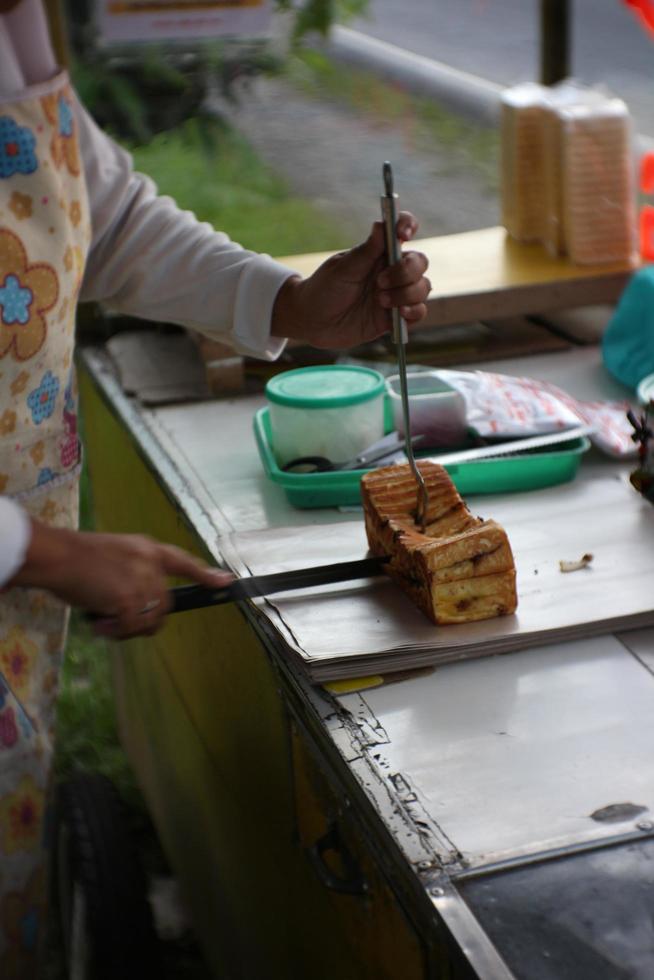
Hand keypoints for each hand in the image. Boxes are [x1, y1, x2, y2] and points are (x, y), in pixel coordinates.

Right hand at [10, 521, 231, 638]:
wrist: (58, 556)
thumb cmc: (76, 558)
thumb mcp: (115, 555)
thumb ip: (133, 572)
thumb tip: (137, 604)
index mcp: (148, 549)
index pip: (183, 562)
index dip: (205, 574)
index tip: (226, 583)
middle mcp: (151, 564)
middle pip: (163, 605)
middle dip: (142, 618)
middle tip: (114, 621)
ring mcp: (142, 581)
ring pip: (150, 620)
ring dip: (127, 628)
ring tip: (103, 622)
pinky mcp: (130, 598)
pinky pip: (132, 628)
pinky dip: (115, 632)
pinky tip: (98, 624)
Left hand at [271, 211, 429, 349]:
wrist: (312, 322)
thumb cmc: (324, 289)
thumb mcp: (342, 268)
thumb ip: (366, 251)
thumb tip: (381, 225)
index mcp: (379, 253)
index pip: (402, 230)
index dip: (408, 226)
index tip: (403, 235)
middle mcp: (391, 271)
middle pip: (419, 262)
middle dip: (406, 271)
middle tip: (380, 282)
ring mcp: (395, 294)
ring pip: (423, 287)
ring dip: (406, 293)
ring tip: (379, 300)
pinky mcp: (394, 318)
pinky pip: (418, 313)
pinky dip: (413, 312)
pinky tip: (398, 314)